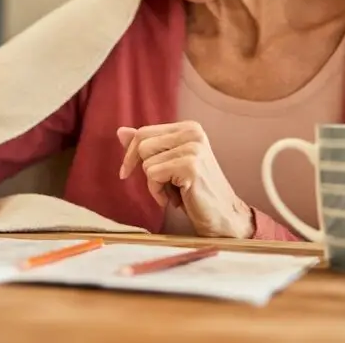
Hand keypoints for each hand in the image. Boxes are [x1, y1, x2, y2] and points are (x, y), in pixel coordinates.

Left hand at [117, 122, 252, 238]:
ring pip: (146, 162)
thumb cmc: (194, 192)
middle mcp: (192, 132)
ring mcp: (193, 148)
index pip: (144, 132)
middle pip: (142, 145)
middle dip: (144, 170)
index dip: (130, 154)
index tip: (126, 172)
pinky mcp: (190, 166)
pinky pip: (153, 175)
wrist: (223, 217)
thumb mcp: (169, 164)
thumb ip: (148, 146)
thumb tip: (121, 131)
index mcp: (188, 127)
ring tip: (175, 192)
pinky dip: (158, 192)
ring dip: (154, 184)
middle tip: (164, 186)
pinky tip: (176, 200)